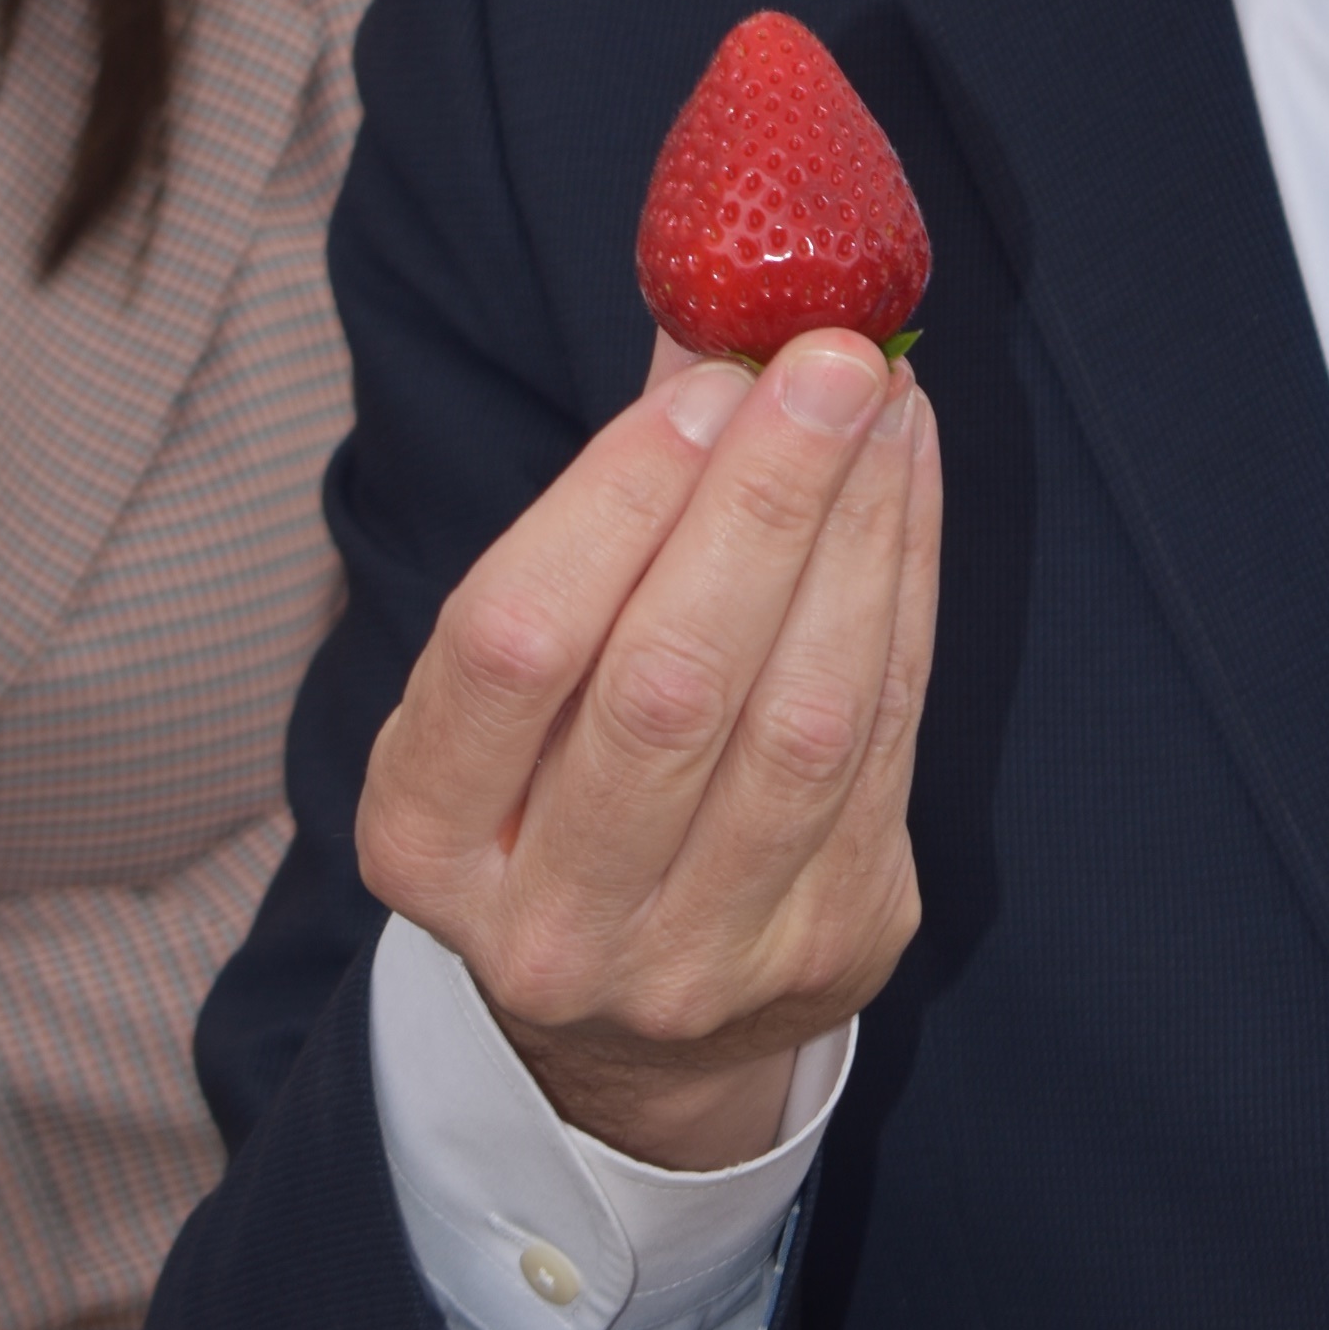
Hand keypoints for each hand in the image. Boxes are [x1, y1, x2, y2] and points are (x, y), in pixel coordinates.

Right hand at [357, 328, 939, 1170]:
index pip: (511, 645)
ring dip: (856, 533)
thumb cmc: (562, 773)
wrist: (633, 1018)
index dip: (616, 500)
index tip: (708, 381)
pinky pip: (884, 742)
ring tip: (884, 396)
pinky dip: (904, 589)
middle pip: (665, 689)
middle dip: (761, 501)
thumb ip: (604, 505)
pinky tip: (906, 477)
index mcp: (423, 838)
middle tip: (827, 358)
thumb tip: (709, 311)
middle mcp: (547, 923)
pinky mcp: (828, 947)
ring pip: (800, 723)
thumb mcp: (524, 668)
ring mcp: (695, 959)